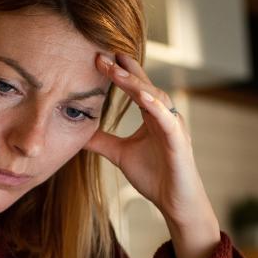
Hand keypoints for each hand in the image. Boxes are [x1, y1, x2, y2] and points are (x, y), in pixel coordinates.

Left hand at [86, 52, 220, 257]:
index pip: (135, 86)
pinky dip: (155, 106)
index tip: (98, 56)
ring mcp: (173, 126)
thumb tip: (77, 132)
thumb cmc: (154, 176)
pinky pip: (167, 119)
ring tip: (116, 70)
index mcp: (151, 115)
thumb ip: (101, 141)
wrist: (174, 202)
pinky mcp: (179, 141)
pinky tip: (142, 96)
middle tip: (101, 55)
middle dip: (123, 70)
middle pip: (143, 85)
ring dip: (136, 83)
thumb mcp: (119, 154)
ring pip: (155, 96)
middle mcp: (164, 115)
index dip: (120, 71)